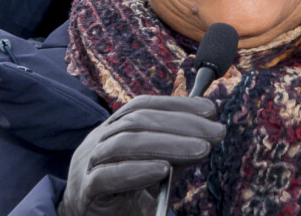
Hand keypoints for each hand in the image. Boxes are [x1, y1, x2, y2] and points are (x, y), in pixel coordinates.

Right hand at [58, 95, 224, 215]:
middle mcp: (98, 140)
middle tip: (215, 132)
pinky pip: (108, 177)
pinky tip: (164, 170)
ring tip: (201, 150)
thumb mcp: (153, 170)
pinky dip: (138, 170)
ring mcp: (87, 164)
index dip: (178, 104)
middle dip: (182, 123)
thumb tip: (206, 135)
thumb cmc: (124, 197)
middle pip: (139, 120)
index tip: (211, 110)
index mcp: (112, 128)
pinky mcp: (85, 193)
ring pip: (126, 143)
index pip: (144, 105)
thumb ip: (173, 153)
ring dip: (169, 143)